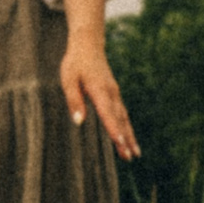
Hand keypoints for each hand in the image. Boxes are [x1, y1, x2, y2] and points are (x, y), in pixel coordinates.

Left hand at [58, 41, 139, 160]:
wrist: (88, 45)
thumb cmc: (75, 63)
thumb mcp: (68, 79)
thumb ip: (74, 100)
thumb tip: (79, 122)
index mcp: (99, 90)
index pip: (108, 113)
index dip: (114, 129)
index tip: (120, 143)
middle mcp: (111, 93)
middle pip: (120, 120)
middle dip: (125, 139)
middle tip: (130, 157)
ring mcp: (115, 94)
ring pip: (124, 118)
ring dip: (130, 137)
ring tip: (135, 154)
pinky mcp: (115, 95)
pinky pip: (123, 114)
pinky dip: (127, 128)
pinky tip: (129, 139)